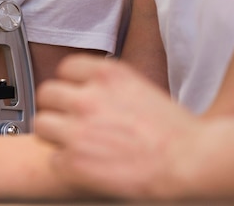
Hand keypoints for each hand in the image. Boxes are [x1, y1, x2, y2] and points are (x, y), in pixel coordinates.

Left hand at [35, 55, 198, 199]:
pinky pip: (53, 159)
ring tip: (73, 145)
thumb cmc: (175, 132)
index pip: (65, 67)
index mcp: (106, 75)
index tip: (75, 94)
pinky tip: (85, 166)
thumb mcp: (139, 87)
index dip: (69, 83)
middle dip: (56, 108)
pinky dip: (65, 165)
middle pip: (46, 94)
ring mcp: (78, 129)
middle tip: (69, 121)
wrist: (191, 162)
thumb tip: (89, 90)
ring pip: (41, 125)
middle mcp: (88, 97)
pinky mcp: (75, 161)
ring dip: (54, 136)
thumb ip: (109, 86)